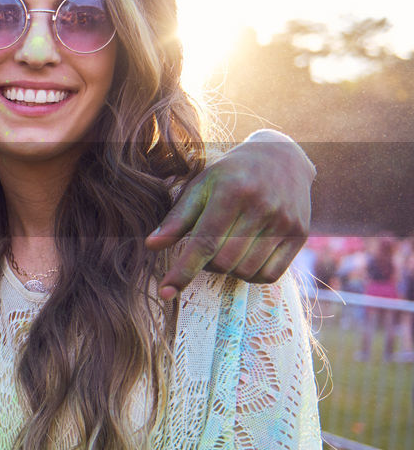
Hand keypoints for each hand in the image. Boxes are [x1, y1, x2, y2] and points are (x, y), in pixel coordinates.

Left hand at [146, 130, 312, 298]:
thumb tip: (150, 246)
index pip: (203, 243)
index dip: (182, 271)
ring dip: (228, 270)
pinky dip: (251, 275)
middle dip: (205, 264)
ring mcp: (284, 223)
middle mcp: (261, 208)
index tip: (165, 292)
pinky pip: (270, 275)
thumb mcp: (200, 186)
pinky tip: (245, 256)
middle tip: (205, 247)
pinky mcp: (300, 235)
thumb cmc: (231, 174)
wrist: (281, 157)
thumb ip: (177, 218)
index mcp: (232, 192)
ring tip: (226, 248)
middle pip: (223, 262)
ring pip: (245, 272)